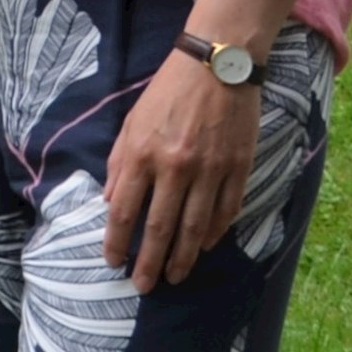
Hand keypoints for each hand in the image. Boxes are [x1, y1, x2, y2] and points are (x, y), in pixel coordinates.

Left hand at [104, 48, 260, 293]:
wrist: (217, 65)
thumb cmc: (168, 92)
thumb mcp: (132, 122)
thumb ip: (121, 164)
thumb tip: (112, 203)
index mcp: (143, 154)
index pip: (124, 211)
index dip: (117, 241)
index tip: (113, 262)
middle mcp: (176, 167)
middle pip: (160, 228)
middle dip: (150, 262)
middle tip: (143, 286)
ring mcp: (211, 170)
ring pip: (195, 228)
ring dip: (183, 257)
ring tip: (175, 277)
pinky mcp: (239, 168)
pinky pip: (226, 211)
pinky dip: (214, 233)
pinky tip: (203, 246)